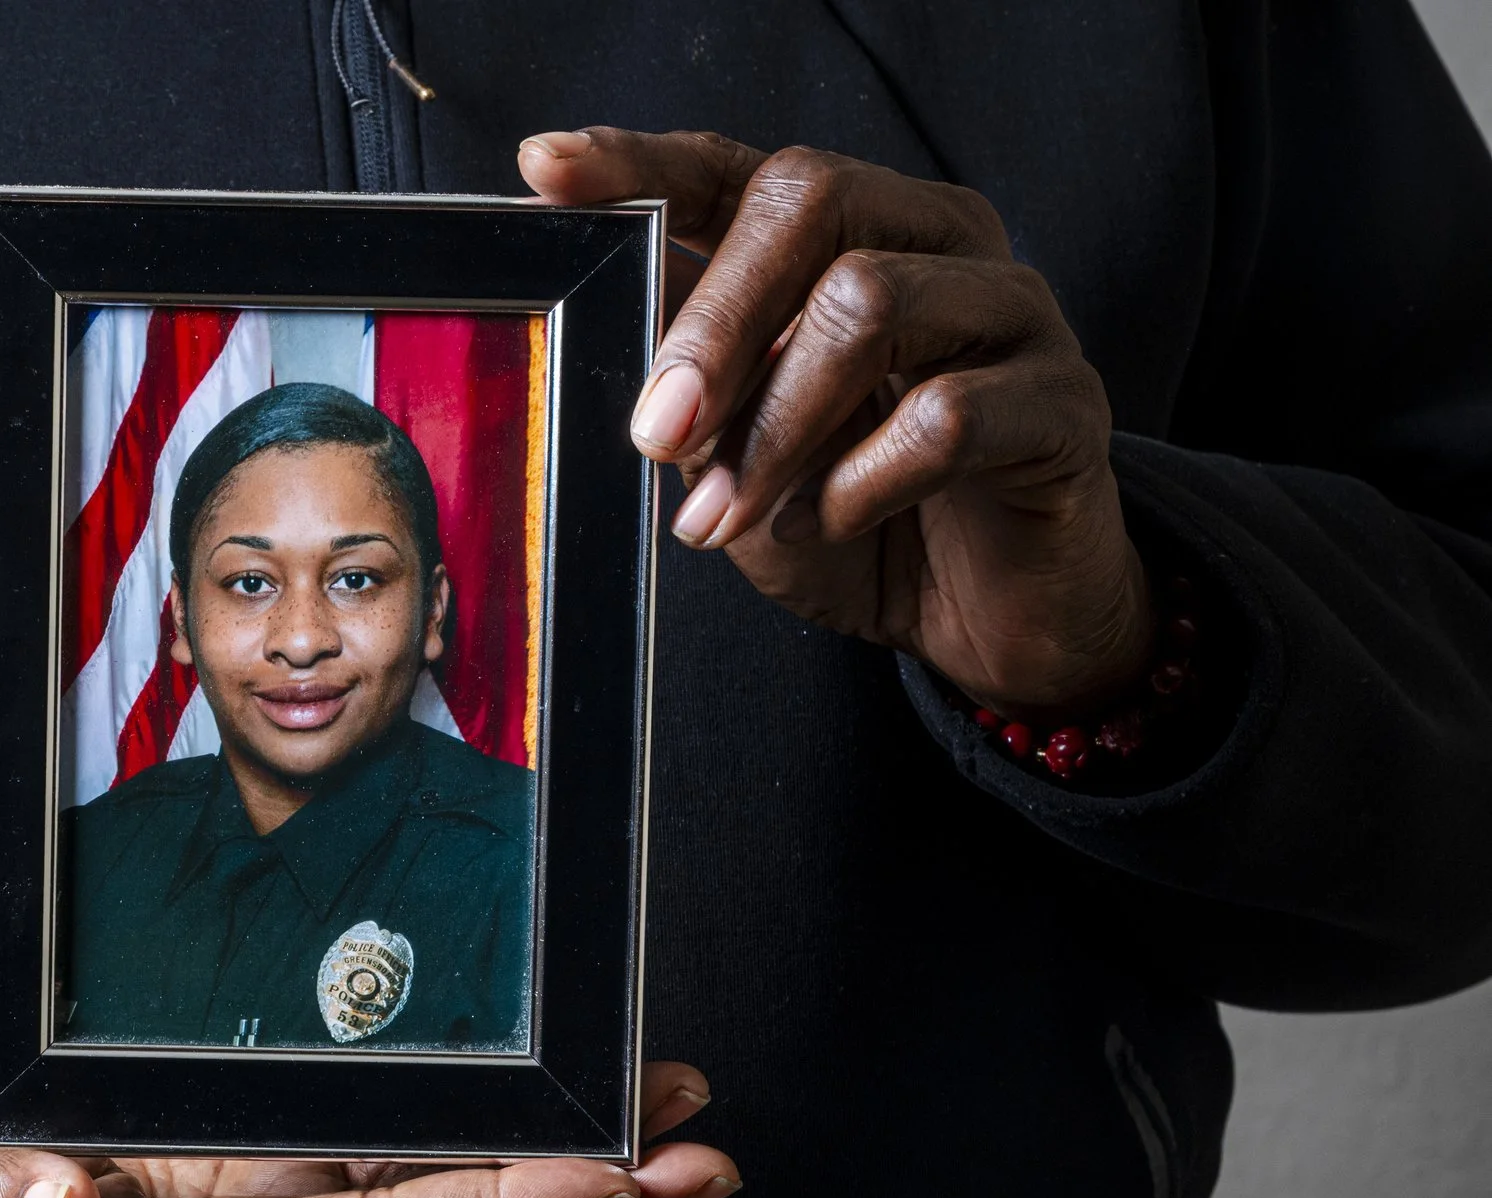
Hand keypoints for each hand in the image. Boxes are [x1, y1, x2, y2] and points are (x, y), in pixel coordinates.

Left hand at [519, 128, 1153, 722]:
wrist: (980, 619)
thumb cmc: (850, 518)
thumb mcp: (735, 448)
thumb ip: (686, 381)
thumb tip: (598, 327)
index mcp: (848, 234)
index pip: (738, 168)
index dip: (642, 163)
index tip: (548, 170)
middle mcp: (934, 242)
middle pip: (812, 200)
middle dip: (711, 323)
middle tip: (657, 435)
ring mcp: (1011, 311)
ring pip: (868, 304)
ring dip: (774, 428)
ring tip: (727, 517)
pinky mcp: (1063, 402)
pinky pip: (946, 417)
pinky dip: (858, 485)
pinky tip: (826, 524)